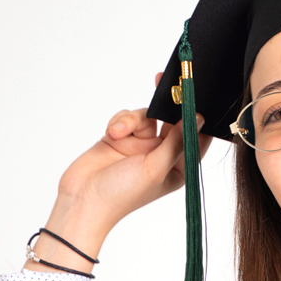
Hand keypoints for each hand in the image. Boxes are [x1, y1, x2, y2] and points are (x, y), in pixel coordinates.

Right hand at [25, 73, 211, 272]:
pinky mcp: (122, 137)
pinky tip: (111, 133)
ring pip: (147, 116)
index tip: (197, 97)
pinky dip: (120, 122)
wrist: (82, 199)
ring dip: (133, 120)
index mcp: (179, 167)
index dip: (198, 118)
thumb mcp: (155, 169)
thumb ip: (176, 142)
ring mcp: (142, 145)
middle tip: (165, 81)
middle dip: (168, 104)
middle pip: (173, 121)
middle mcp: (163, 154)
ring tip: (117, 133)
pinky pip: (128, 118)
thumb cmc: (122, 194)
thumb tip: (198, 120)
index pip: (196, 138)